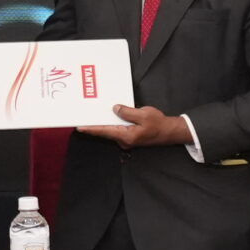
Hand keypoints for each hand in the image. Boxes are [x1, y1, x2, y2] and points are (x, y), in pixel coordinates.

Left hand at [76, 105, 191, 149]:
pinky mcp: (130, 137)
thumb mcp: (143, 114)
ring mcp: (127, 140)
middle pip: (106, 132)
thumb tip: (115, 109)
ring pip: (112, 131)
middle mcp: (124, 140)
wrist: (170, 132)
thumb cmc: (159, 124)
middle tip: (82, 118)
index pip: (105, 131)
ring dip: (104, 124)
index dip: (91, 129)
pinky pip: (118, 130)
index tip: (79, 127)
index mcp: (127, 136)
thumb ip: (127, 112)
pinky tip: (110, 116)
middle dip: (95, 125)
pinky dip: (113, 124)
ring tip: (94, 115)